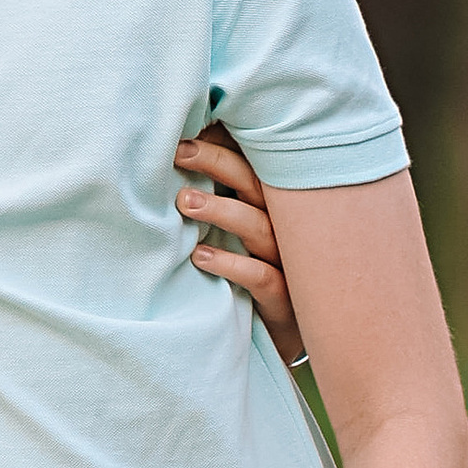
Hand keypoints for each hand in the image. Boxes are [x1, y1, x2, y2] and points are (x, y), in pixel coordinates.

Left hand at [176, 127, 305, 366]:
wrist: (291, 334)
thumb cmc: (258, 273)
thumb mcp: (242, 235)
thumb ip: (221, 200)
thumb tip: (176, 164)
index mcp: (273, 206)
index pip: (254, 164)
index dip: (222, 146)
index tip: (184, 133)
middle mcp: (285, 227)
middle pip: (256, 184)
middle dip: (217, 164)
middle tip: (179, 152)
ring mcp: (288, 261)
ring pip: (258, 226)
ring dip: (220, 210)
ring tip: (185, 202)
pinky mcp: (284, 298)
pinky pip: (261, 276)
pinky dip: (231, 264)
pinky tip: (200, 257)